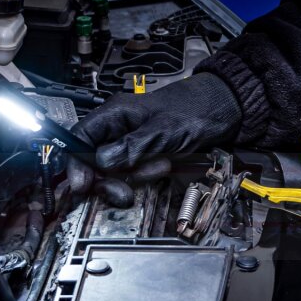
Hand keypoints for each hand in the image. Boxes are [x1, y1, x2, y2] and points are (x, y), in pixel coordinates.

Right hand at [67, 73, 240, 206]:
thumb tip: (101, 161)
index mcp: (113, 114)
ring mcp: (128, 143)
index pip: (78, 140)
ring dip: (130, 178)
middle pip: (92, 161)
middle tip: (121, 191)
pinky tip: (160, 167)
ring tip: (157, 167)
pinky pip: (130, 174)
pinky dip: (142, 177)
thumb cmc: (195, 109)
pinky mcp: (142, 156)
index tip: (82, 185)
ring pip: (111, 171)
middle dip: (106, 178)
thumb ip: (129, 147)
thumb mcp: (161, 130)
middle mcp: (116, 129)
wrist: (224, 111)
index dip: (76, 164)